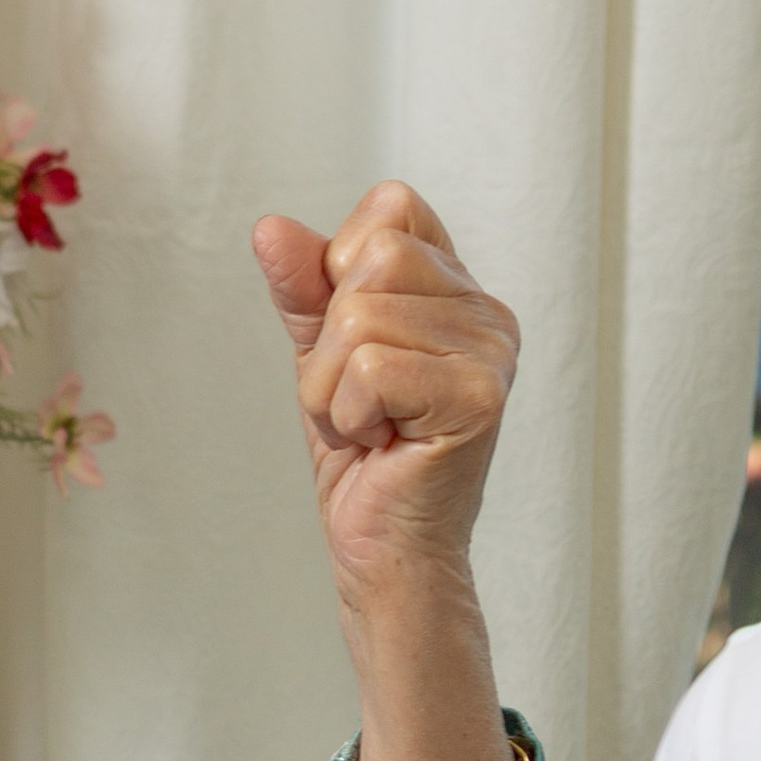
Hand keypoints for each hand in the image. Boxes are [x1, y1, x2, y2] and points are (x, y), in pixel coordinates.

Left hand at [252, 185, 519, 760]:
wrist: (380, 551)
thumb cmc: (360, 458)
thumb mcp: (319, 357)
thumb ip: (303, 288)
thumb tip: (269, 226)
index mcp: (457, 290)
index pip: (388, 209)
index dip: (340, 271)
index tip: (352, 346)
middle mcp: (487, 312)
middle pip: (371, 257)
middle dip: (329, 341)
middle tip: (357, 402)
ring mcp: (491, 352)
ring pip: (361, 318)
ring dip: (332, 387)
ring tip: (368, 427)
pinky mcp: (479, 396)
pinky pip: (371, 367)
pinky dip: (349, 413)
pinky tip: (380, 444)